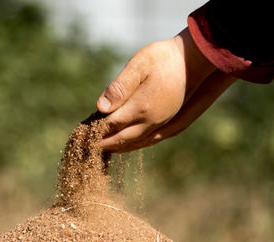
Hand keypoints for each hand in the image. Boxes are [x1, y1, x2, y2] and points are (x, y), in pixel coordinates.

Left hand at [96, 28, 229, 152]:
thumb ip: (119, 87)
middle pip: (121, 138)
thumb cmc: (162, 58)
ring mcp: (160, 123)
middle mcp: (151, 121)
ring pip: (134, 143)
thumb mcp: (139, 65)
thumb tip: (101, 108)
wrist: (192, 61)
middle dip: (103, 144)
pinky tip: (126, 145)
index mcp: (141, 107)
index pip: (111, 124)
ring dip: (116, 147)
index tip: (82, 135)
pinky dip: (132, 145)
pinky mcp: (166, 122)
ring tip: (102, 150)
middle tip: (87, 148)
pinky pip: (147, 140)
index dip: (95, 130)